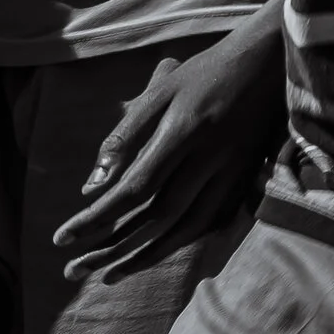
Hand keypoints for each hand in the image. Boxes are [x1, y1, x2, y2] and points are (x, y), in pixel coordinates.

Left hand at [52, 26, 284, 281]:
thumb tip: (91, 187)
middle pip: (159, 216)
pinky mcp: (246, 176)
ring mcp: (234, 170)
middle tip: (74, 271)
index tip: (63, 239)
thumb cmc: (207, 71)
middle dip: (114, 248)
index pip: (135, 188)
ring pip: (188, 227)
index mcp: (185, 133)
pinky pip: (212, 221)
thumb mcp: (161, 91)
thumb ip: (125, 137)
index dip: (98, 217)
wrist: (271, 58)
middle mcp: (211, 158)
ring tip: (110, 274)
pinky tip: (156, 252)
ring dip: (147, 256)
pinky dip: (181, 243)